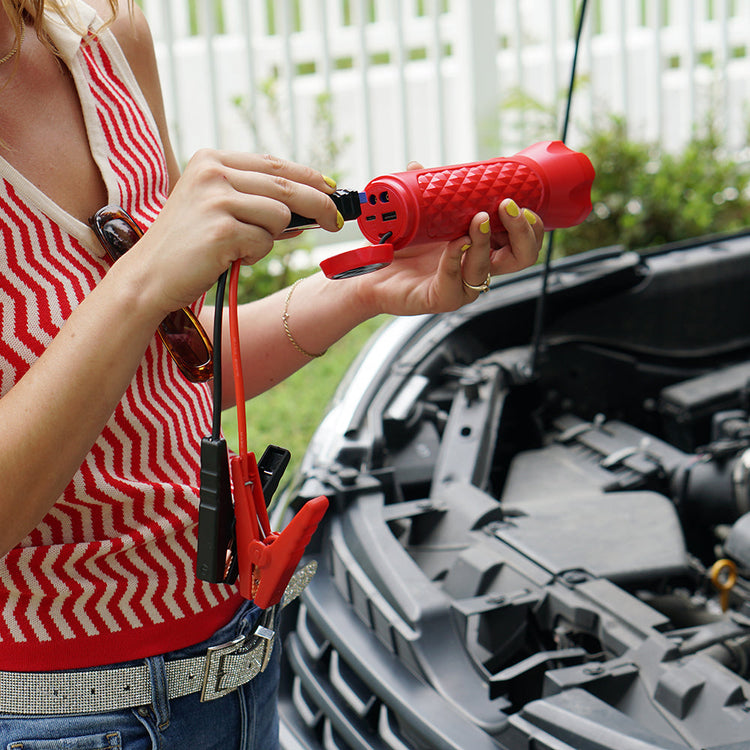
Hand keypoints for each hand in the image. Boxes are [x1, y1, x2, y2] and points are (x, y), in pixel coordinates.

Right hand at [118, 151, 342, 315]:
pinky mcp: (222, 230)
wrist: (149, 277)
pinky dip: (253, 255)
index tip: (332, 189)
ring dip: (269, 238)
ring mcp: (216, 199)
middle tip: (336, 221)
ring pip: (280, 216)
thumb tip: (312, 210)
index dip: (309, 177)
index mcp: (211, 160)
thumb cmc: (188, 248)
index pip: (274, 163)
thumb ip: (259, 203)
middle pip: (287, 186)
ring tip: (239, 247)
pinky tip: (228, 258)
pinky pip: (264, 242)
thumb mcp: (219, 211)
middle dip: (320, 205)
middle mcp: (213, 172)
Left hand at [352, 162, 543, 317]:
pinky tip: (454, 243)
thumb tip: (418, 165)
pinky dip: (456, 259)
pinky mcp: (441, 299)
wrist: (370, 274)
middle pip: (522, 258)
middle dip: (523, 232)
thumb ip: (423, 193)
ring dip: (485, 241)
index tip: (517, 199)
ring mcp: (461, 286)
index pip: (521, 240)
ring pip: (487, 268)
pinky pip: (455, 282)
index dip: (529, 223)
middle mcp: (476, 268)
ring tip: (478, 220)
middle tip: (508, 207)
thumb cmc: (400, 249)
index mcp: (481, 247)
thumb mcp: (417, 216)